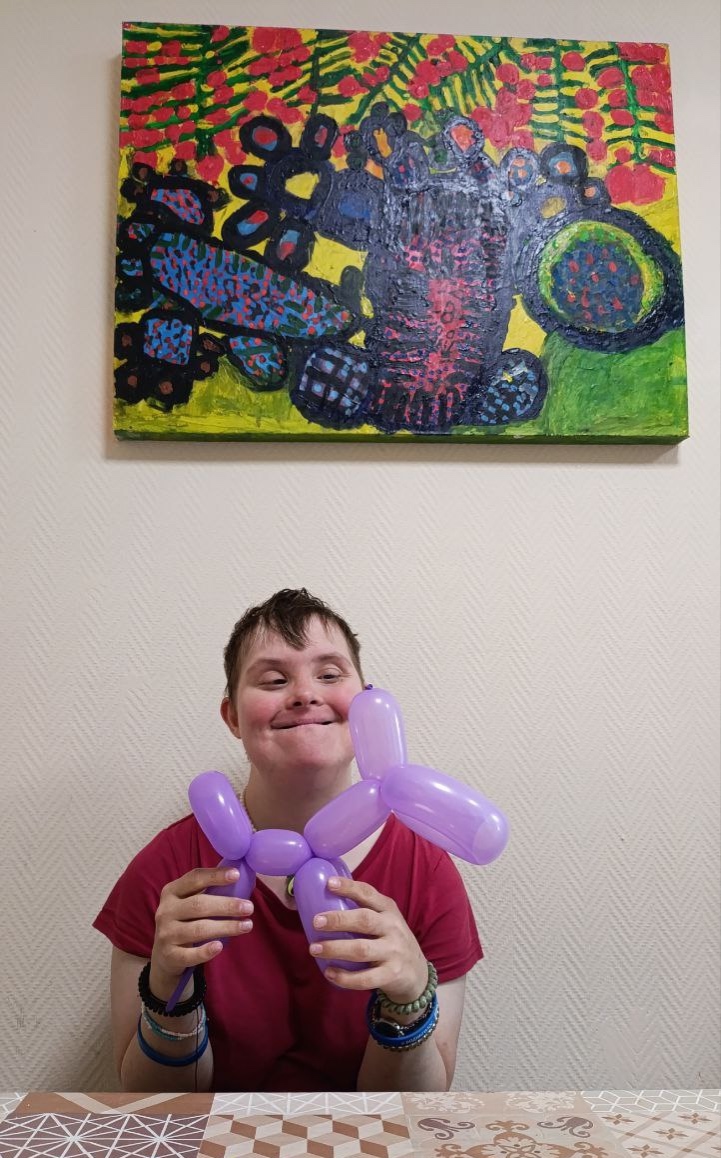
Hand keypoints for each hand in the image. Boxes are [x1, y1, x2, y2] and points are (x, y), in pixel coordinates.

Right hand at [150, 866, 252, 997]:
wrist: (165, 954)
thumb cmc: (185, 920)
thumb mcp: (188, 901)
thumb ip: (208, 890)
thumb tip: (239, 876)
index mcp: (172, 891)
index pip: (194, 878)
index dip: (215, 876)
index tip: (236, 874)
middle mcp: (166, 911)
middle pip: (198, 905)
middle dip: (226, 905)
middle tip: (249, 907)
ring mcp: (166, 934)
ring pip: (198, 929)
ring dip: (225, 927)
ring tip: (247, 925)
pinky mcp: (170, 956)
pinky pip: (189, 954)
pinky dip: (205, 951)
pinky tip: (220, 946)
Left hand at [309, 876, 427, 1002]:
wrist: (417, 973)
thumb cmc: (391, 940)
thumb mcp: (385, 920)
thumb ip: (363, 911)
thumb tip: (324, 901)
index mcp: (388, 910)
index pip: (368, 894)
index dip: (349, 887)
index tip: (329, 884)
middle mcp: (392, 928)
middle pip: (365, 920)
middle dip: (339, 920)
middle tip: (316, 922)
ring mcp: (393, 952)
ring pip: (362, 949)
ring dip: (335, 949)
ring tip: (314, 948)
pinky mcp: (391, 975)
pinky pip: (365, 978)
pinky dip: (345, 977)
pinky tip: (329, 973)